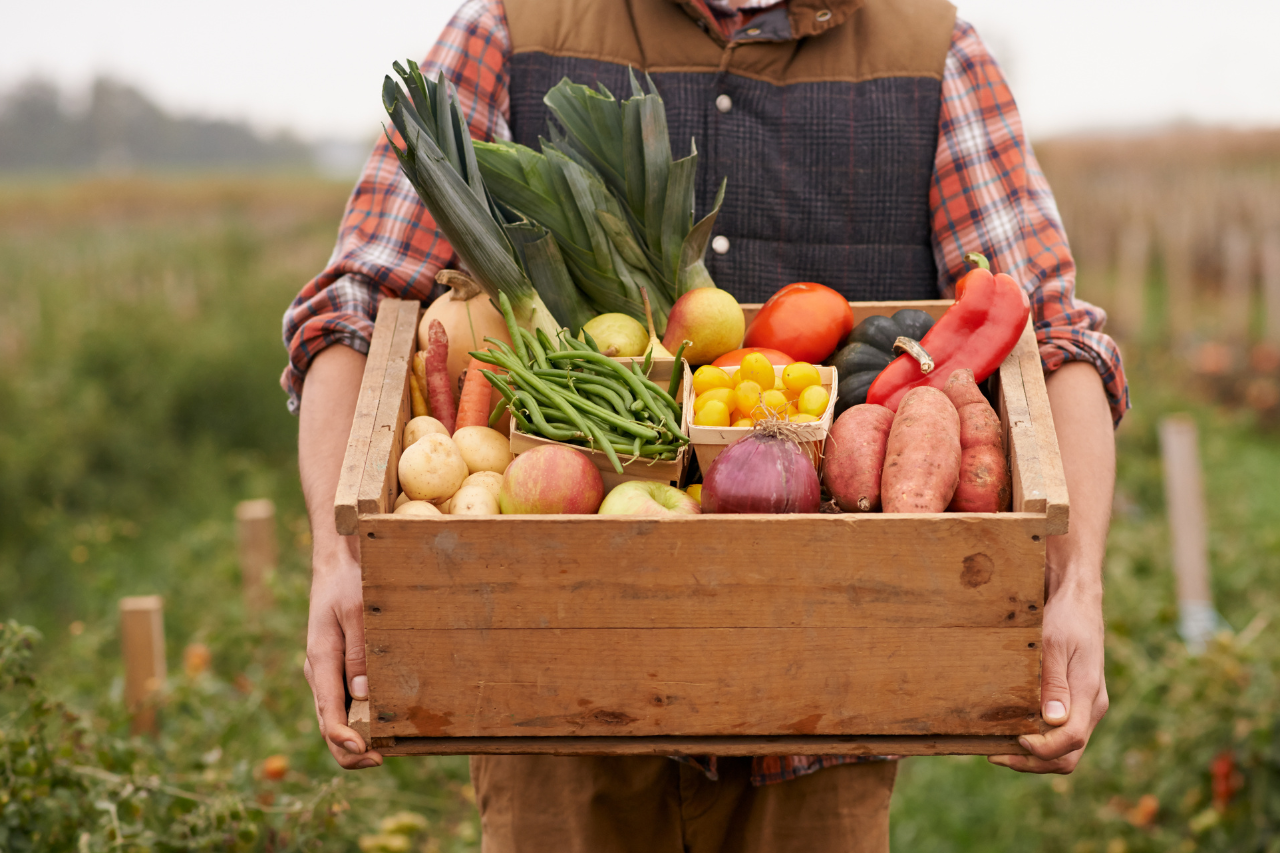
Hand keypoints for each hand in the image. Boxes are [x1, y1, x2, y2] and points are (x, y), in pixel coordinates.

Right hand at [303, 543, 383, 769]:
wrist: (337, 562)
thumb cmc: (348, 583)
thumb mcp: (357, 612)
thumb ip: (359, 653)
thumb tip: (363, 695)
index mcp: (321, 661)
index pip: (328, 714)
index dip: (345, 741)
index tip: (367, 753)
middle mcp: (319, 673)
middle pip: (328, 725)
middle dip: (351, 750)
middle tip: (382, 759)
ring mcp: (326, 672)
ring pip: (335, 717)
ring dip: (356, 738)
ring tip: (387, 749)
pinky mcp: (336, 668)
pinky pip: (343, 702)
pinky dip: (358, 720)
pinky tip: (381, 724)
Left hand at [989, 582, 1107, 773]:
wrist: (1077, 600)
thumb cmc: (1065, 618)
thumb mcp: (1054, 644)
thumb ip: (1054, 683)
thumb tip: (1052, 721)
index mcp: (1088, 694)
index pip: (1070, 740)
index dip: (1042, 749)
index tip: (1014, 740)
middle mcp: (1091, 706)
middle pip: (1068, 755)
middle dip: (1033, 762)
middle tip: (995, 754)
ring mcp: (1085, 705)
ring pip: (1066, 749)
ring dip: (1034, 756)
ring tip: (998, 748)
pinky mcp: (1076, 701)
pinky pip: (1061, 733)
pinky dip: (1038, 741)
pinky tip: (1012, 731)